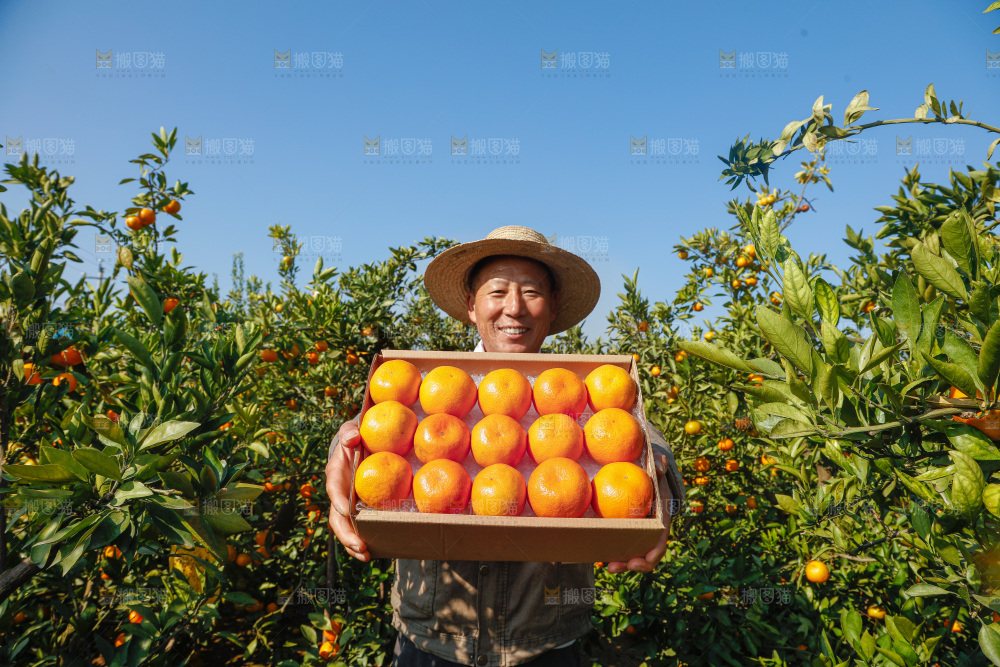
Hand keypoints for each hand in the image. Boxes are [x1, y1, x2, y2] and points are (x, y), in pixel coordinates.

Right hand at [325, 420, 369, 561]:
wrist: (360, 445)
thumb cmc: (356, 436)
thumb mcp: (352, 429)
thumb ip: (350, 431)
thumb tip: (353, 437)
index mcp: (336, 474)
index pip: (334, 488)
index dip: (337, 500)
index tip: (345, 509)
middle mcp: (339, 493)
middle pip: (336, 518)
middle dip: (346, 534)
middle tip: (360, 545)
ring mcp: (347, 505)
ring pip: (345, 528)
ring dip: (353, 544)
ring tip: (367, 555)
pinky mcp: (358, 511)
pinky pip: (360, 528)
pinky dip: (365, 540)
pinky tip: (377, 552)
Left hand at [605, 453, 670, 573]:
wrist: (645, 474)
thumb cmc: (651, 470)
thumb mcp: (656, 465)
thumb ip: (658, 464)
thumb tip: (660, 465)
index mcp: (661, 518)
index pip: (661, 540)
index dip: (654, 553)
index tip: (643, 560)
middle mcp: (651, 529)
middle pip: (647, 554)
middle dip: (635, 565)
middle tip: (615, 566)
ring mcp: (639, 531)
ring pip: (634, 554)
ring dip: (622, 564)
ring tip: (609, 567)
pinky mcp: (626, 529)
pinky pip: (621, 544)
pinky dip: (612, 551)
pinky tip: (598, 554)